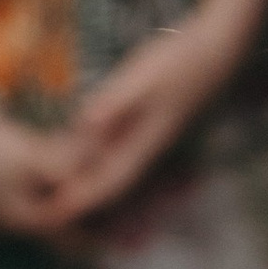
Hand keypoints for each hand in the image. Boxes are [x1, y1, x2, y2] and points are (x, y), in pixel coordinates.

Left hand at [46, 13, 250, 222]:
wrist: (219, 51)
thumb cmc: (182, 61)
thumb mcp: (143, 78)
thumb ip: (115, 102)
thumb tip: (84, 124)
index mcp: (143, 142)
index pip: (107, 183)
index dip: (79, 201)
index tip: (53, 217)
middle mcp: (148, 147)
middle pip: (110, 184)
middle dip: (81, 201)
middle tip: (47, 215)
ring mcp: (152, 136)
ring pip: (117, 170)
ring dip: (91, 183)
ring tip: (60, 192)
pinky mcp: (152, 123)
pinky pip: (122, 152)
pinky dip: (101, 160)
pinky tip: (87, 154)